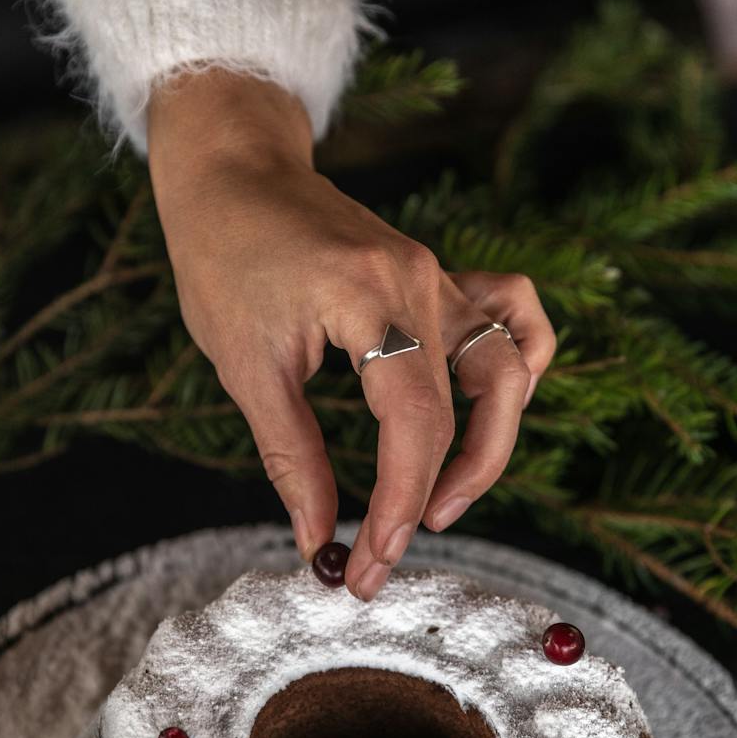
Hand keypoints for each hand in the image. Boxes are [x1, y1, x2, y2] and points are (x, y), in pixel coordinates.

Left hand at [147, 71, 555, 600]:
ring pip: (510, 366)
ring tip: (443, 499)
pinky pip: (511, 315)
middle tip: (392, 550)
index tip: (371, 565)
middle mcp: (421, 283)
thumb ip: (292, 458)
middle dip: (437, 493)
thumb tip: (318, 542)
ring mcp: (438, 275)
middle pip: (467, 407)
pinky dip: (514, 367)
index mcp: (369, 299)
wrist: (230, 172)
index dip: (400, 504)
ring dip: (492, 442)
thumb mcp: (245, 369)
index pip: (416, 424)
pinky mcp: (437, 276)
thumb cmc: (222, 262)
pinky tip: (487, 412)